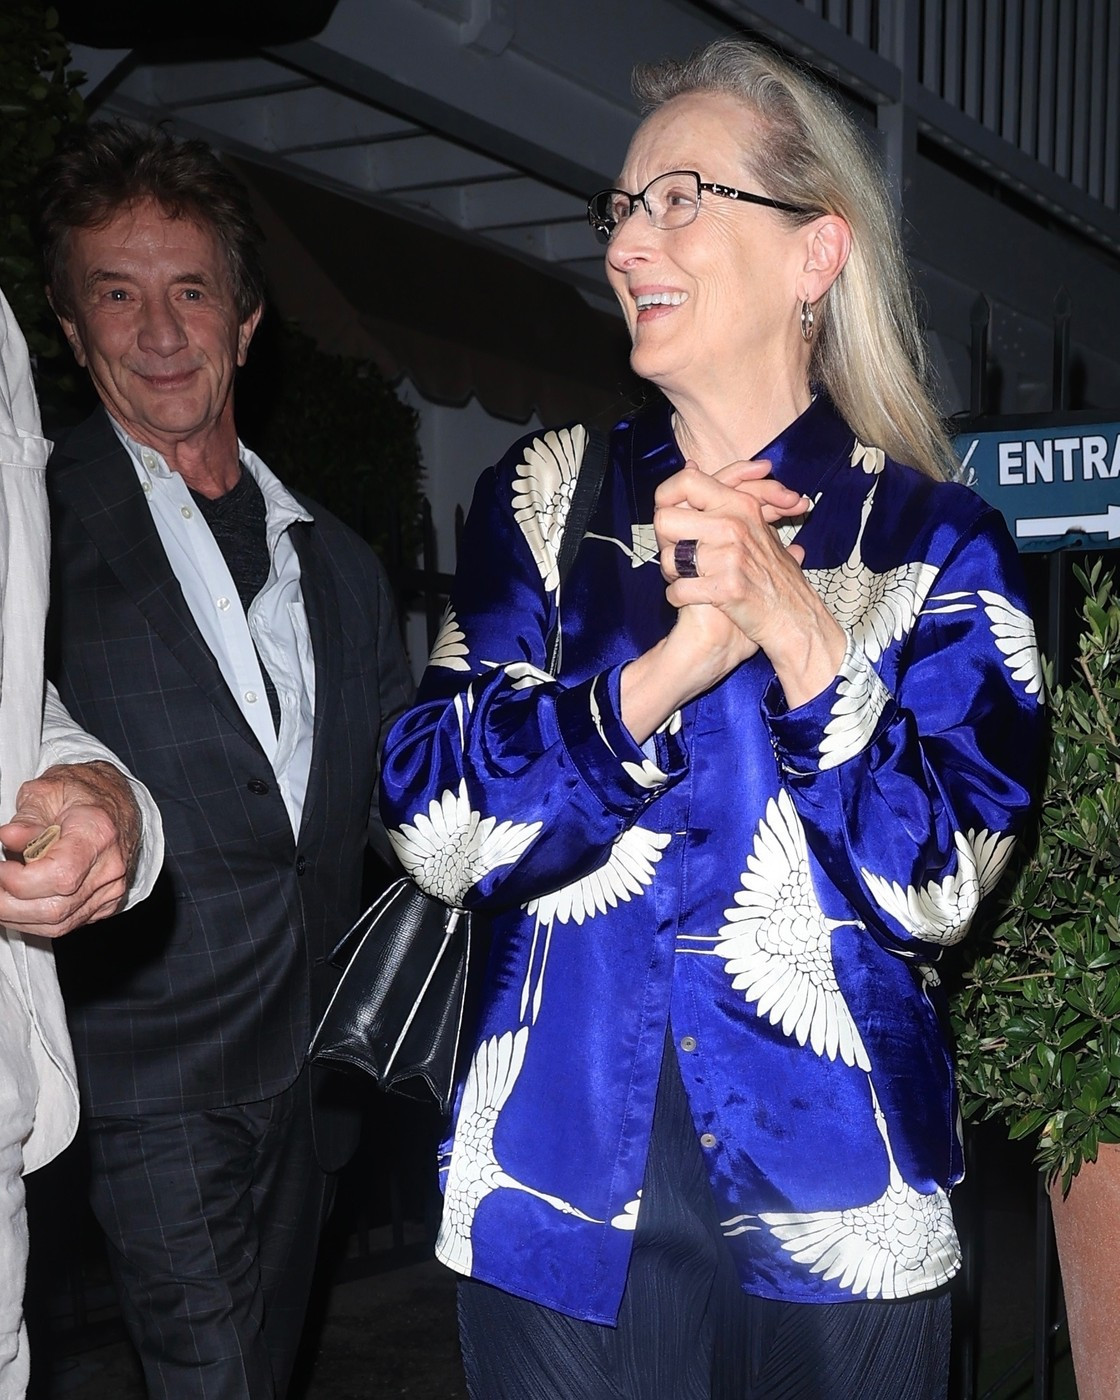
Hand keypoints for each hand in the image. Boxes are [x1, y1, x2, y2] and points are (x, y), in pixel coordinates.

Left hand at [0, 761, 142, 937]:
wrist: (114, 801)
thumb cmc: (81, 793)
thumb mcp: (47, 792)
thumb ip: (27, 819)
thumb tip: (8, 838)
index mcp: (98, 833)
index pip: (60, 875)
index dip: (20, 880)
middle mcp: (110, 867)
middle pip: (55, 908)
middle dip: (9, 904)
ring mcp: (110, 890)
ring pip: (58, 924)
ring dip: (17, 916)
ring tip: (0, 896)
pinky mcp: (105, 904)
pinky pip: (66, 925)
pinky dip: (34, 920)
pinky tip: (18, 902)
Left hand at [655, 458, 844, 706]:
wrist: (795, 617)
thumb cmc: (773, 574)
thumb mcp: (756, 524)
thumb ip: (723, 495)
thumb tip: (689, 464)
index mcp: (740, 505)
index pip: (687, 482)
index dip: (666, 496)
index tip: (666, 513)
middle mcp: (733, 525)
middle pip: (665, 520)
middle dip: (665, 541)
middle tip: (679, 555)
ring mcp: (729, 556)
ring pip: (668, 559)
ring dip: (673, 574)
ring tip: (689, 579)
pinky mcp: (725, 587)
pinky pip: (677, 590)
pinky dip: (679, 599)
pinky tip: (691, 599)